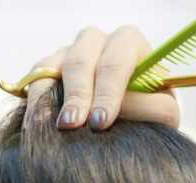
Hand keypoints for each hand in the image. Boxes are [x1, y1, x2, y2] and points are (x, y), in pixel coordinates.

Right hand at [26, 26, 179, 130]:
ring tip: (49, 127)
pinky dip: (33, 104)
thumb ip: (151, 108)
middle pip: (80, 61)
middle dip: (77, 96)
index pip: (115, 63)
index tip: (101, 122)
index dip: (107, 93)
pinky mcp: (45, 68)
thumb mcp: (161, 110)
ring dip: (48, 99)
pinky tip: (33, 127)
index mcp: (127, 42)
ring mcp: (67, 52)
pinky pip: (34, 80)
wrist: (127, 116)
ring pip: (52, 68)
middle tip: (73, 125)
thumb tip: (122, 109)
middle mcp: (95, 41)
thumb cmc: (146, 109)